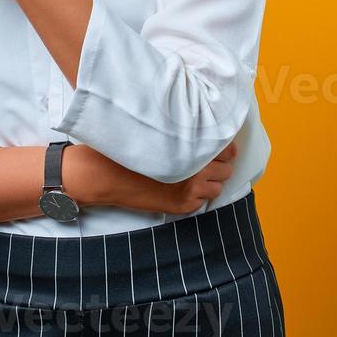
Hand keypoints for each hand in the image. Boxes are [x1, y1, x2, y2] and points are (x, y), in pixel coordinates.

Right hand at [106, 141, 239, 215]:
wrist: (110, 176)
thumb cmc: (129, 151)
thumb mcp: (155, 135)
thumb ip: (179, 133)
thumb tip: (197, 130)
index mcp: (192, 149)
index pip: (226, 149)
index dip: (226, 148)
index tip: (222, 147)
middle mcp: (197, 170)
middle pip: (226, 169)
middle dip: (219, 166)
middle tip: (206, 162)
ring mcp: (191, 191)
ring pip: (218, 187)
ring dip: (211, 181)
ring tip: (195, 176)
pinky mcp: (184, 206)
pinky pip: (203, 200)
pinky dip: (198, 194)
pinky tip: (183, 187)